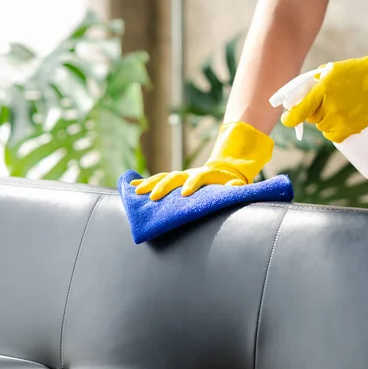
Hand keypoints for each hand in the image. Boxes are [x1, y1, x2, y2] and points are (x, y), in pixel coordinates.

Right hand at [131, 121, 273, 200]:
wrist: (222, 171)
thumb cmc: (229, 183)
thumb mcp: (235, 184)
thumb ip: (235, 186)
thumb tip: (237, 184)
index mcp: (205, 175)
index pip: (197, 177)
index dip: (191, 184)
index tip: (184, 194)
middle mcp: (189, 174)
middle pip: (174, 177)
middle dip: (163, 186)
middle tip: (154, 198)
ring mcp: (180, 176)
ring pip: (162, 177)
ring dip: (149, 184)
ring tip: (136, 192)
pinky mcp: (173, 180)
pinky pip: (157, 180)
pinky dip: (144, 183)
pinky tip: (130, 186)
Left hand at [281, 24, 367, 142]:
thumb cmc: (357, 72)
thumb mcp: (331, 70)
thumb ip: (314, 82)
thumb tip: (298, 94)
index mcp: (321, 90)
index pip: (298, 113)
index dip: (289, 119)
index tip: (287, 119)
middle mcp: (329, 107)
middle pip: (312, 119)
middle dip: (315, 113)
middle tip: (327, 104)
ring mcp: (340, 119)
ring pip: (323, 128)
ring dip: (327, 121)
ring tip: (341, 109)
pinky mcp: (350, 128)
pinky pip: (334, 137)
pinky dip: (335, 132)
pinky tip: (341, 122)